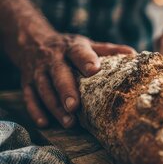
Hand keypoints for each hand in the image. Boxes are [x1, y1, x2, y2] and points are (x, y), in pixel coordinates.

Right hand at [18, 33, 134, 127]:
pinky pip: (29, 97)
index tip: (94, 70)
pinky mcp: (26, 82)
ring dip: (55, 107)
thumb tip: (134, 54)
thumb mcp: (87, 44)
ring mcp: (38, 71)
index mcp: (71, 48)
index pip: (78, 53)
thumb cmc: (69, 48)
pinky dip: (35, 111)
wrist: (32, 40)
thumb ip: (109, 50)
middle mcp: (52, 59)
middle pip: (58, 74)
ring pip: (44, 89)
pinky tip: (45, 123)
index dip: (86, 60)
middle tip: (76, 106)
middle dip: (66, 91)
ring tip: (69, 122)